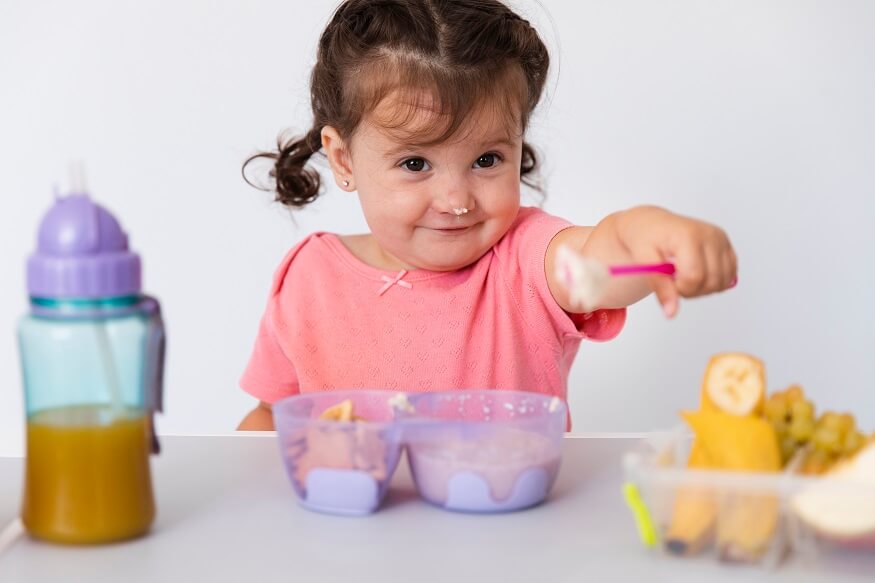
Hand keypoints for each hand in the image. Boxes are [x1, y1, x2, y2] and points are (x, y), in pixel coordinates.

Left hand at [617, 206, 736, 317]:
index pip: (694, 277)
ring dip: (703, 288)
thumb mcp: (644, 261)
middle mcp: (710, 235)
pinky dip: (713, 282)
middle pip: (711, 282)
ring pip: (722, 282)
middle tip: (673, 279)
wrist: (651, 223)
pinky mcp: (726, 244)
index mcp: (689, 236)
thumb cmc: (645, 238)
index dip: (680, 288)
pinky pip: (729, 275)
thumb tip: (671, 313)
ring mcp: (721, 239)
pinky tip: (697, 272)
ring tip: (684, 276)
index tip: (667, 281)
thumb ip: (659, 286)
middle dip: (691, 290)